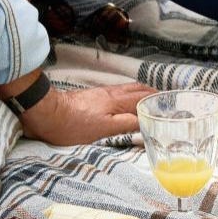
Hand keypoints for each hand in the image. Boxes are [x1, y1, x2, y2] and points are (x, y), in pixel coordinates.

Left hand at [19, 82, 155, 145]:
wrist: (46, 113)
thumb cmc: (73, 124)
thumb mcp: (103, 129)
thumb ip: (126, 123)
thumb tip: (146, 120)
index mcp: (117, 101)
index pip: (143, 99)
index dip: (158, 102)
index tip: (171, 104)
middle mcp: (111, 93)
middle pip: (136, 90)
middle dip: (152, 93)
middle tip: (164, 98)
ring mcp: (100, 94)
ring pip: (126, 89)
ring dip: (140, 91)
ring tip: (149, 96)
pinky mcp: (91, 97)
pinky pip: (117, 92)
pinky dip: (128, 93)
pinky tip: (124, 99)